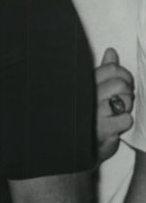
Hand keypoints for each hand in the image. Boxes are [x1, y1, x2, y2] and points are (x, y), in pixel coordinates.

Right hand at [95, 47, 133, 161]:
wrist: (76, 149)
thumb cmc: (87, 119)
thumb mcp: (91, 92)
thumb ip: (103, 71)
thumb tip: (111, 52)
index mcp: (84, 86)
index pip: (111, 69)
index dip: (123, 75)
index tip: (123, 85)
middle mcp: (87, 98)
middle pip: (120, 83)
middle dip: (127, 92)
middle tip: (120, 102)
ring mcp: (95, 114)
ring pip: (126, 100)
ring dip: (126, 108)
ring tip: (116, 113)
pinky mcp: (103, 130)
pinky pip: (126, 119)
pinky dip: (125, 122)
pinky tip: (115, 126)